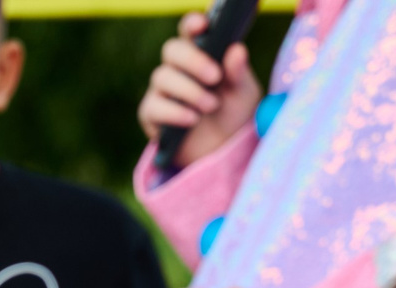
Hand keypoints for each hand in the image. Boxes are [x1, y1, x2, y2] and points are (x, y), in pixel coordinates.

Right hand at [139, 11, 261, 168]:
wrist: (220, 155)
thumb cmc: (233, 117)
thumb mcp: (244, 95)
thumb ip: (239, 73)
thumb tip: (237, 49)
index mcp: (200, 55)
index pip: (189, 32)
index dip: (192, 25)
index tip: (202, 25)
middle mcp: (178, 69)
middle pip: (172, 50)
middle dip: (193, 61)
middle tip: (214, 77)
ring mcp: (162, 91)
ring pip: (162, 77)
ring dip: (189, 91)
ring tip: (211, 106)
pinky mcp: (151, 115)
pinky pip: (154, 106)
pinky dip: (174, 112)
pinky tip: (192, 119)